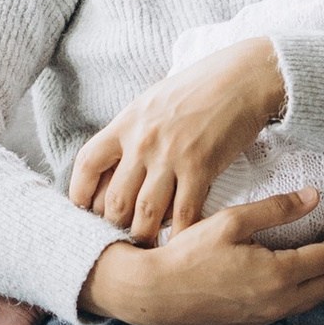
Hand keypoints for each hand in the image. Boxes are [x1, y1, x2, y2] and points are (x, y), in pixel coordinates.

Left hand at [70, 40, 287, 237]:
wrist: (243, 77)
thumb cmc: (199, 88)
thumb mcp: (153, 102)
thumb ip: (133, 131)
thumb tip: (118, 161)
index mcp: (126, 123)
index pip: (87, 163)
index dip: (80, 193)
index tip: (84, 211)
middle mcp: (142, 141)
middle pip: (114, 199)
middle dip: (114, 226)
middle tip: (120, 239)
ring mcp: (171, 156)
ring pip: (145, 213)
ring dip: (144, 236)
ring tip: (147, 247)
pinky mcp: (201, 167)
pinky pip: (185, 212)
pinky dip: (181, 233)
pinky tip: (180, 242)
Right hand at [80, 198, 323, 324]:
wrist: (154, 295)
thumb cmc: (187, 255)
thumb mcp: (231, 222)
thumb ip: (275, 210)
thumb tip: (314, 197)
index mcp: (277, 275)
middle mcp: (279, 301)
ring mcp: (268, 316)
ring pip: (318, 298)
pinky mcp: (256, 322)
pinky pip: (299, 306)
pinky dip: (318, 289)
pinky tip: (316, 276)